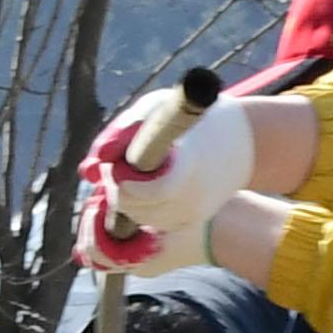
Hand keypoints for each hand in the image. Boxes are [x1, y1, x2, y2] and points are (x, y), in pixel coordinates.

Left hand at [83, 86, 254, 266]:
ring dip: (126, 198)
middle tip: (120, 166)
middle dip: (117, 188)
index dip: (121, 180)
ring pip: (137, 219)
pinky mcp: (189, 223)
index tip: (119, 164)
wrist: (246, 143)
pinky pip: (151, 223)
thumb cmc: (196, 118)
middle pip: (131, 208)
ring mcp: (191, 216)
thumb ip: (120, 133)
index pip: (138, 192)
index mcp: (186, 169)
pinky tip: (145, 185)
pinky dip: (140, 206)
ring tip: (134, 172)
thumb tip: (87, 169)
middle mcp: (190, 201)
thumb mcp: (158, 110)